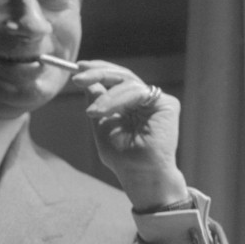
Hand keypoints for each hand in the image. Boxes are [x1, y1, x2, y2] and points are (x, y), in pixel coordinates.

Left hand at [67, 60, 188, 209]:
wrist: (141, 175)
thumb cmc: (123, 157)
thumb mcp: (102, 125)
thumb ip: (97, 103)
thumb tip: (87, 83)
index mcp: (130, 103)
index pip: (115, 79)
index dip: (97, 71)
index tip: (77, 68)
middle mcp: (145, 99)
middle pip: (122, 75)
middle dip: (97, 73)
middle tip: (77, 77)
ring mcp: (157, 100)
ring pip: (127, 83)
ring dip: (105, 97)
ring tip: (91, 113)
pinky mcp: (167, 104)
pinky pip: (138, 92)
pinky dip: (117, 100)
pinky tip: (101, 112)